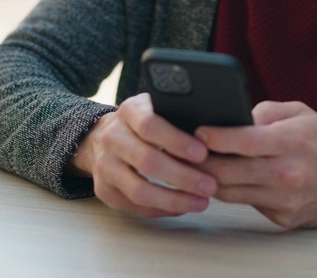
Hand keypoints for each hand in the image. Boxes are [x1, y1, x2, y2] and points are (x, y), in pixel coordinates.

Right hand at [67, 93, 217, 217]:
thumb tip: (214, 134)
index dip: (177, 141)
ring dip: (174, 200)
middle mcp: (112, 138)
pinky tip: (182, 207)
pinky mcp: (104, 190)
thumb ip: (177, 115)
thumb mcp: (157, 107)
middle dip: (183, 177)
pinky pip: (134, 206)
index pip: (150, 126)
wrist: (102, 136)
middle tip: (210, 185)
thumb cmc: (142, 122)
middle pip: (147, 161)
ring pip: (139, 190)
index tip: (203, 153)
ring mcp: (105, 166)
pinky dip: (162, 209)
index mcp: (128, 112)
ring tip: (201, 202)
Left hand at [196, 101, 316, 228]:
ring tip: (200, 167)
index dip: (214, 138)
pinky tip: (231, 180)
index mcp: (290, 141)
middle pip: (228, 173)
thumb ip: (263, 112)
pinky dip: (236, 193)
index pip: (243, 141)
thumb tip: (229, 119)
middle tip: (186, 154)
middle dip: (200, 163)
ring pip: (231, 193)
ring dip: (211, 180)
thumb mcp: (298, 113)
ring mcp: (285, 200)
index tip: (197, 132)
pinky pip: (248, 205)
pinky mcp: (283, 219)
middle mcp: (287, 173)